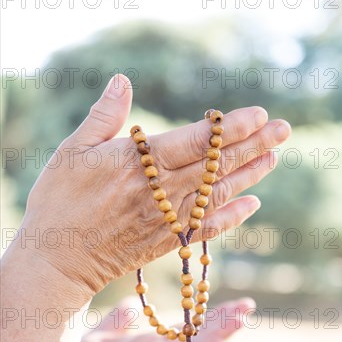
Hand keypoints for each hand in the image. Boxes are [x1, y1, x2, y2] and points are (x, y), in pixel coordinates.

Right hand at [22, 73, 290, 297]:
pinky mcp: (168, 241)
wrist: (58, 261)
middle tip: (284, 130)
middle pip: (216, 165)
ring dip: (249, 175)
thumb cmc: (59, 202)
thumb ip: (103, 116)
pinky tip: (252, 205)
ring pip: (218, 194)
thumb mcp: (72, 151)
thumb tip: (122, 80)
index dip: (230, 128)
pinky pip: (207, 229)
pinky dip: (231, 217)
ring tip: (274, 158)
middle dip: (253, 146)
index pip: (196, 141)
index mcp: (138, 164)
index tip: (259, 114)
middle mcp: (160, 192)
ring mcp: (167, 219)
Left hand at [59, 296, 255, 341]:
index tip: (230, 301)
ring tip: (243, 316)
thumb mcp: (99, 336)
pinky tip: (219, 338)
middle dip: (222, 321)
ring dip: (220, 332)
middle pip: (195, 336)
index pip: (184, 328)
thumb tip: (133, 304)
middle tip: (249, 305)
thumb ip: (117, 323)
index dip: (207, 314)